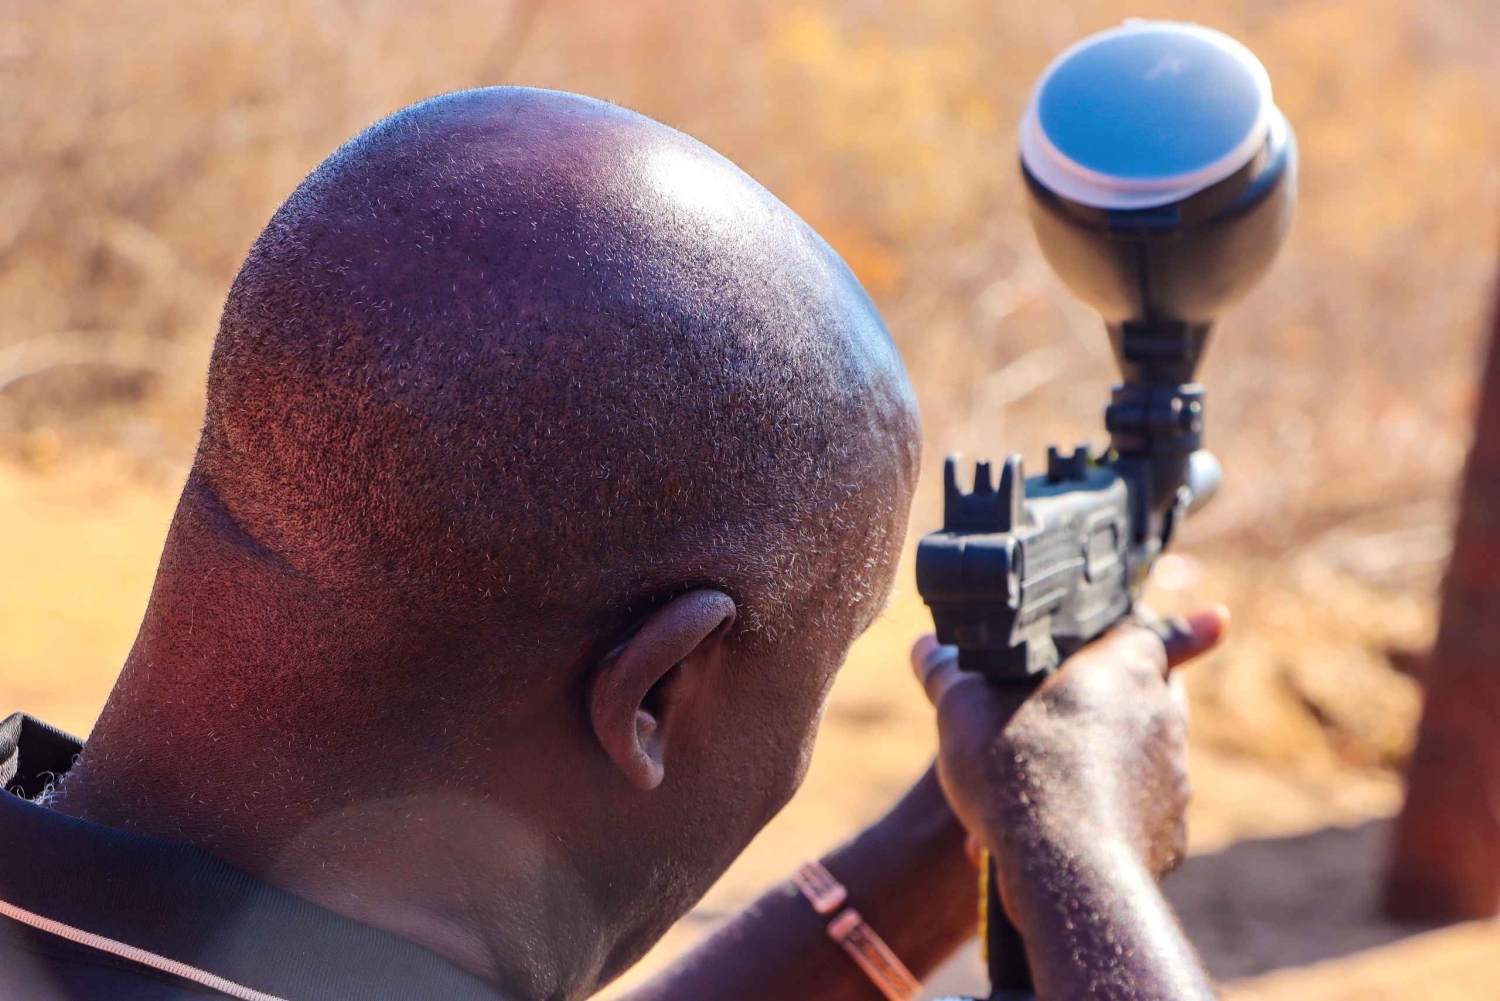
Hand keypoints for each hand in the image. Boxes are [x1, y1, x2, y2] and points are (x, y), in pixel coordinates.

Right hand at [911, 608, 1227, 905]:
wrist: (1064, 873)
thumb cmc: (1016, 771)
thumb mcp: (962, 709)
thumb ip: (946, 672)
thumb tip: (924, 648)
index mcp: (1125, 666)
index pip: (1155, 627)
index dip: (1167, 624)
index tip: (1213, 620)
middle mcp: (1162, 716)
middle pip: (1151, 688)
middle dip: (1114, 696)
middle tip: (1068, 706)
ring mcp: (1174, 778)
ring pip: (1141, 754)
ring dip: (1103, 760)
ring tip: (1042, 783)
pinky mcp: (1170, 833)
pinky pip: (1140, 809)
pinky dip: (1110, 811)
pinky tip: (1064, 827)